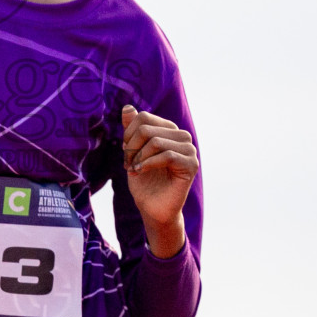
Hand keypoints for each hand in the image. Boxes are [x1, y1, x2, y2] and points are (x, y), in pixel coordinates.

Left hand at [121, 104, 196, 258]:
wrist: (153, 209)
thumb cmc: (144, 181)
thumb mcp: (133, 152)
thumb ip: (132, 130)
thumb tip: (127, 107)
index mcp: (169, 130)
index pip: (143, 117)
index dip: (128, 134)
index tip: (125, 152)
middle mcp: (182, 137)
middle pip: (147, 128)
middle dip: (131, 147)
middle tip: (127, 164)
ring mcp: (189, 150)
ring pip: (156, 141)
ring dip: (138, 157)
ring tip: (133, 169)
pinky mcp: (192, 165)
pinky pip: (167, 155)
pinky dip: (148, 164)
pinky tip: (140, 172)